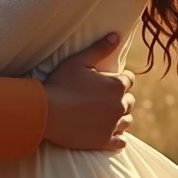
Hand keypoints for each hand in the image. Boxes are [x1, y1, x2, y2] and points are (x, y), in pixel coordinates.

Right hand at [43, 35, 134, 151]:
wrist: (47, 112)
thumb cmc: (62, 83)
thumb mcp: (79, 60)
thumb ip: (100, 48)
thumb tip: (117, 36)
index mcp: (116, 86)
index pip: (129, 80)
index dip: (120, 78)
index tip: (110, 79)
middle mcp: (119, 106)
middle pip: (130, 101)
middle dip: (121, 97)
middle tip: (106, 96)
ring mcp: (113, 125)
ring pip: (127, 121)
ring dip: (121, 116)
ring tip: (108, 113)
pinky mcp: (104, 142)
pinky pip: (121, 141)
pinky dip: (118, 137)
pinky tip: (110, 132)